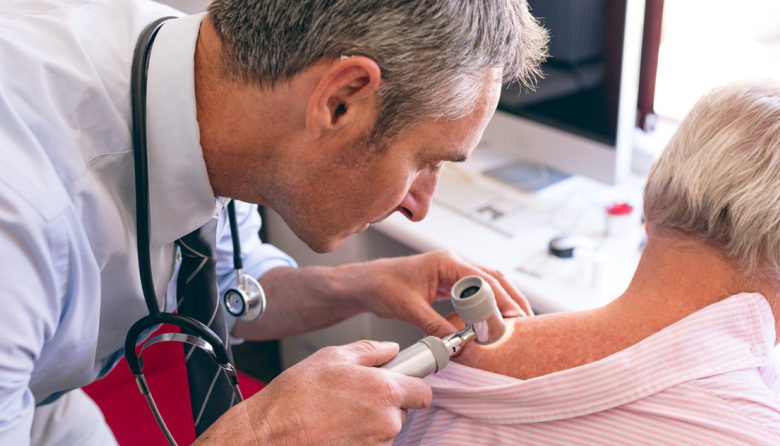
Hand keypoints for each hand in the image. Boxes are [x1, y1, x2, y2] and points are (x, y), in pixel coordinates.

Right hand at [196, 340, 430, 444]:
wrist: (270, 434)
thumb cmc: (296, 396)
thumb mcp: (332, 357)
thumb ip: (370, 350)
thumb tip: (391, 349)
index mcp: (385, 391)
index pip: (423, 392)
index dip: (412, 384)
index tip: (401, 381)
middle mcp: (387, 422)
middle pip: (403, 411)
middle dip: (385, 402)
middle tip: (356, 394)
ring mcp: (376, 445)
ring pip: (386, 429)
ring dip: (371, 421)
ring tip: (339, 412)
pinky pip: (371, 444)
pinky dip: (359, 437)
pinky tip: (336, 428)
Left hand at [345, 250, 532, 336]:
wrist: (364, 284)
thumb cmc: (381, 286)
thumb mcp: (409, 309)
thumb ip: (434, 326)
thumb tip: (457, 343)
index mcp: (446, 262)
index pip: (483, 279)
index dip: (501, 300)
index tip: (513, 319)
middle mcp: (452, 264)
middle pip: (493, 279)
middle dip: (512, 299)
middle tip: (528, 321)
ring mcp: (451, 273)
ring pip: (487, 285)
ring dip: (503, 302)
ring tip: (518, 322)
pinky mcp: (447, 285)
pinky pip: (474, 295)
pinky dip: (486, 308)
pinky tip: (491, 323)